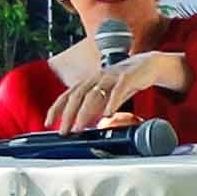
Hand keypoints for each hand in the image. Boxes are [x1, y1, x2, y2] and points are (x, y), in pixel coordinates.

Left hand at [49, 48, 182, 134]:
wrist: (148, 64)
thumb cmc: (125, 81)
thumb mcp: (107, 95)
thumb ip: (97, 108)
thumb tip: (87, 124)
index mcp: (90, 81)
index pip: (68, 94)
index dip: (56, 108)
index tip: (48, 122)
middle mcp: (97, 77)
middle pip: (77, 95)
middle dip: (68, 114)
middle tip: (64, 131)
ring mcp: (112, 76)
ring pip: (94, 93)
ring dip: (85, 112)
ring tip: (80, 127)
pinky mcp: (128, 77)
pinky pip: (119, 90)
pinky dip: (112, 102)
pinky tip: (108, 114)